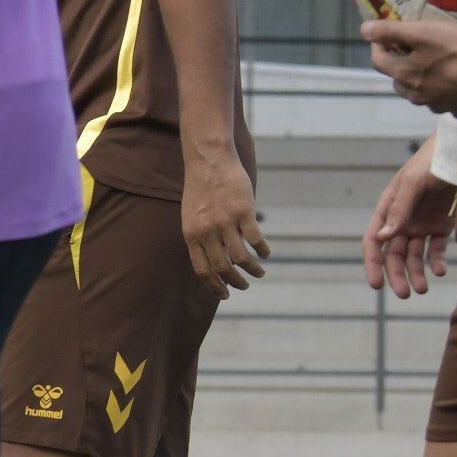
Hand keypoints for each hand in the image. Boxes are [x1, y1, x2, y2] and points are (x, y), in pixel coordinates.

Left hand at [184, 150, 271, 293]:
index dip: (214, 286)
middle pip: (223, 268)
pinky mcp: (242, 212)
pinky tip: (265, 253)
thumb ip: (200, 236)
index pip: (202, 269)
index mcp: (191, 234)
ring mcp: (225, 222)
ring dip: (252, 270)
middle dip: (235, 282)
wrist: (208, 161)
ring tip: (259, 272)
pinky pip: (255, 239)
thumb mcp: (191, 216)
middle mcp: (207, 231)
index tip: (225, 295)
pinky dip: (262, 251)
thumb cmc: (201, 190)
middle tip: (244, 286)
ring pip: (241, 257)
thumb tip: (215, 259)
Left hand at [367, 17, 456, 117]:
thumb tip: (364, 30)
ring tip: (435, 62)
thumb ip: (390, 31)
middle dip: (400, 62)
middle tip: (413, 47)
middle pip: (398, 78)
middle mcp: (416, 96)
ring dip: (421, 78)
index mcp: (403, 76)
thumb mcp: (422, 32)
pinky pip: (445, 100)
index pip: (377, 60)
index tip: (386, 34)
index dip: (379, 44)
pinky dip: (445, 90)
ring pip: (420, 91)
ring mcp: (438, 106)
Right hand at [367, 134, 456, 298]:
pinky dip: (436, 261)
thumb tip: (382, 237)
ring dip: (416, 272)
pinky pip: (436, 248)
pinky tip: (439, 271)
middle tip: (405, 293)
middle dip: (397, 274)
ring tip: (422, 289)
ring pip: (414, 255)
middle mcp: (402, 219)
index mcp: (388, 208)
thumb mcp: (413, 183)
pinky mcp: (443, 225)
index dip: (373, 263)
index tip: (376, 284)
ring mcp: (422, 223)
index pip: (374, 240)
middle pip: (394, 253)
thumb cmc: (432, 162)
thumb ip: (399, 210)